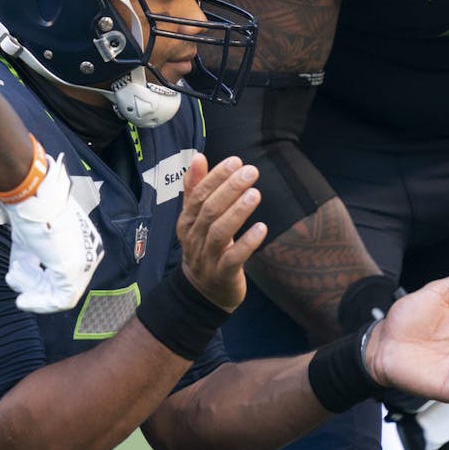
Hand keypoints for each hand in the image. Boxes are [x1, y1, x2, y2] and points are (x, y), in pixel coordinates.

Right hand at [2, 153, 104, 312]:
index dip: (40, 282)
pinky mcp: (72, 270)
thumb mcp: (30, 243)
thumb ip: (30, 263)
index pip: (67, 276)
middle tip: (13, 276)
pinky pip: (58, 299)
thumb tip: (16, 280)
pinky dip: (38, 302)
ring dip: (32, 289)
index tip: (16, 274)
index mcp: (84, 245)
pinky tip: (21, 296)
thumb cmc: (31, 215)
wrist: (32, 198)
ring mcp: (83, 263)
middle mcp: (90, 254)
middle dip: (35, 287)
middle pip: (64, 287)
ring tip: (14, 273)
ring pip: (60, 295)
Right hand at [175, 154, 267, 310]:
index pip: (199, 195)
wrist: (203, 292)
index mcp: (187, 222)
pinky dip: (247, 243)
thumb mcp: (197, 218)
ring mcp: (206, 258)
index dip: (216, 177)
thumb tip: (198, 157)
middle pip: (210, 211)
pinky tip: (262, 228)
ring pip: (220, 232)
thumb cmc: (205, 246)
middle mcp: (194, 239)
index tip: (236, 161)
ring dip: (238, 212)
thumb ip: (197, 188)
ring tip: (255, 194)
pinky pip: (234, 258)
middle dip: (230, 189)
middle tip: (251, 172)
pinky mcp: (222, 275)